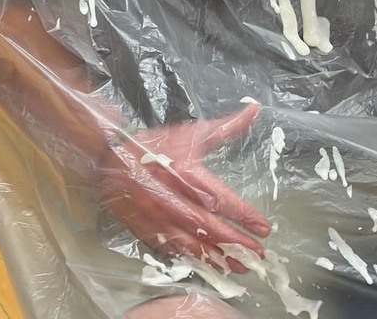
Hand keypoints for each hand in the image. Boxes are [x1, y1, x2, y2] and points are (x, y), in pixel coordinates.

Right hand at [99, 104, 269, 271]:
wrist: (112, 158)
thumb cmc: (155, 146)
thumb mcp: (193, 134)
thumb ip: (227, 127)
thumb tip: (254, 110)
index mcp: (188, 176)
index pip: (224, 201)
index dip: (245, 217)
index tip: (264, 228)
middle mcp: (176, 201)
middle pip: (213, 230)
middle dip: (238, 245)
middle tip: (258, 255)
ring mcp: (160, 220)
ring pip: (195, 246)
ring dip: (219, 259)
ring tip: (240, 267)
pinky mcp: (148, 232)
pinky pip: (174, 252)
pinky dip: (193, 261)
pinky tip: (207, 267)